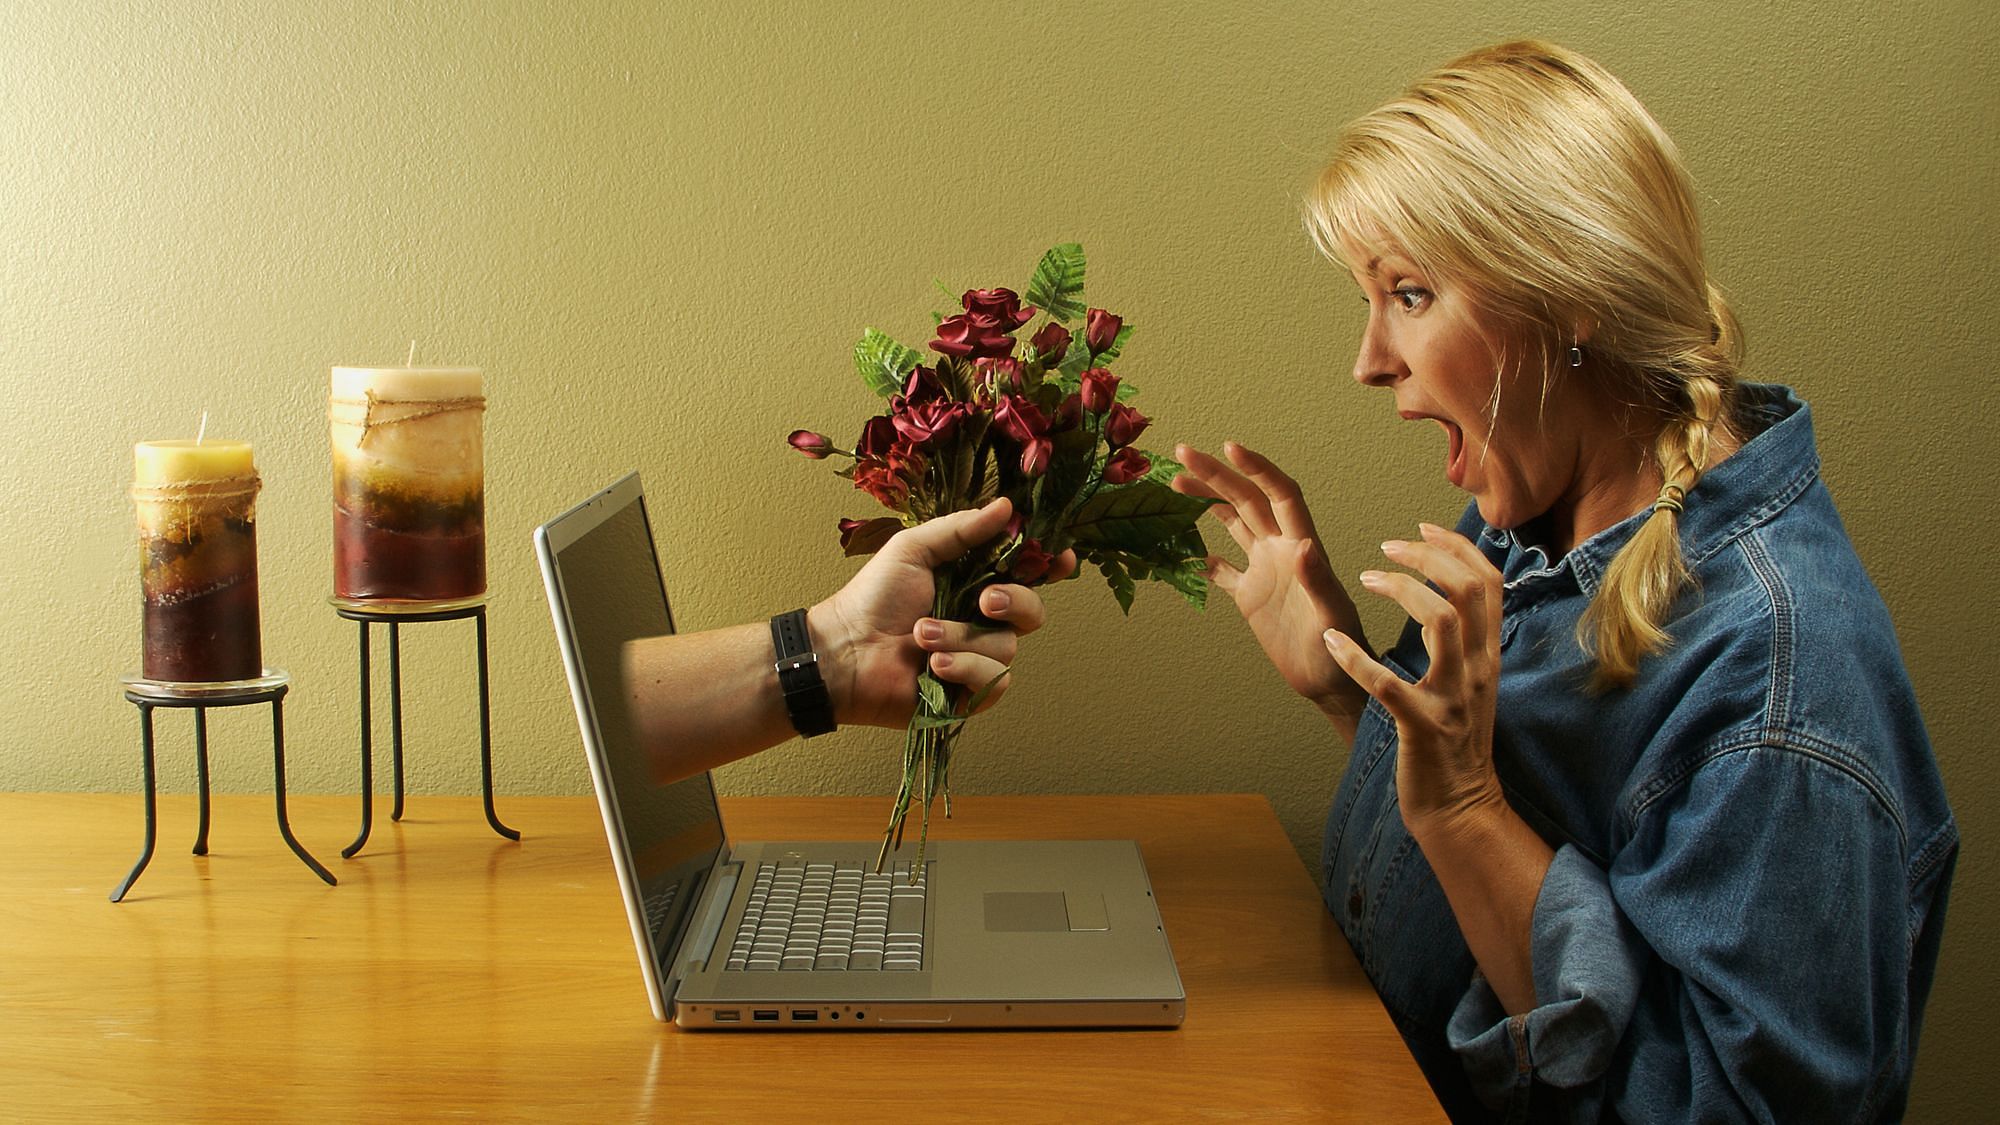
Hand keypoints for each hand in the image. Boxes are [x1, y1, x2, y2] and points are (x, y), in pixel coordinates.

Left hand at [809, 497, 1075, 728]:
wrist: (844, 651)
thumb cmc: (873, 597)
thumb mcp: (914, 549)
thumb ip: (962, 528)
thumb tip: (1007, 506)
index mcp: (976, 581)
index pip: (1028, 573)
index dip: (1050, 566)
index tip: (1060, 558)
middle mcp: (983, 620)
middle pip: (1033, 611)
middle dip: (1016, 602)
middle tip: (984, 600)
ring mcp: (978, 658)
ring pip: (1007, 648)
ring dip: (962, 638)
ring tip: (920, 634)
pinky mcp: (968, 694)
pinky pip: (993, 682)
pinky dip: (963, 669)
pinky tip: (932, 664)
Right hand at [1171, 441, 1369, 729]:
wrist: (1330, 682)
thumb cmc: (1339, 650)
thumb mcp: (1331, 616)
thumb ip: (1318, 581)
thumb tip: (1303, 546)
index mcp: (1301, 547)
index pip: (1280, 495)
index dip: (1257, 469)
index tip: (1228, 448)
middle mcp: (1281, 550)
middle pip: (1248, 499)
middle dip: (1217, 474)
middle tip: (1183, 453)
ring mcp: (1264, 570)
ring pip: (1233, 522)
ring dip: (1208, 500)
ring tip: (1176, 484)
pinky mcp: (1250, 595)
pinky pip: (1223, 568)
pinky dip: (1203, 556)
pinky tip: (1182, 547)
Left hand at [1324, 523, 1504, 829]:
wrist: (1461, 806)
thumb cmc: (1455, 741)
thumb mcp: (1471, 683)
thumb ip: (1462, 641)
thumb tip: (1445, 597)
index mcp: (1488, 654)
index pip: (1488, 582)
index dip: (1457, 547)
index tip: (1421, 527)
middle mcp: (1477, 668)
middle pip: (1468, 589)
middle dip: (1427, 557)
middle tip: (1387, 547)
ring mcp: (1452, 698)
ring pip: (1441, 621)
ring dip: (1400, 590)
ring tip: (1366, 579)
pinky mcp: (1422, 726)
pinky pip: (1387, 684)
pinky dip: (1355, 659)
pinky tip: (1332, 642)